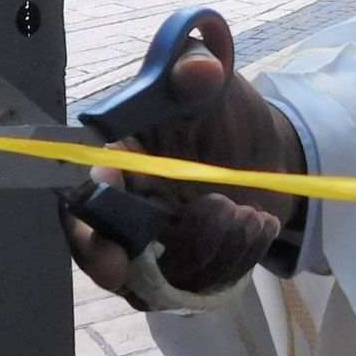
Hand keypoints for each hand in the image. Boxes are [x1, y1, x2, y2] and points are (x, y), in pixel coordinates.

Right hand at [65, 42, 306, 298]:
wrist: (272, 155)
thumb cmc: (228, 115)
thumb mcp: (215, 83)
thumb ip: (199, 71)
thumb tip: (199, 69)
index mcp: (118, 158)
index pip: (82, 185)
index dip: (85, 199)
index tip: (108, 186)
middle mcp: (126, 207)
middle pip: (95, 246)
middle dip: (102, 258)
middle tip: (118, 266)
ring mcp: (155, 245)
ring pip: (157, 272)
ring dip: (207, 246)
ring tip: (247, 212)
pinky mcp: (186, 271)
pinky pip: (196, 286)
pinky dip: (232, 260)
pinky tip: (258, 225)